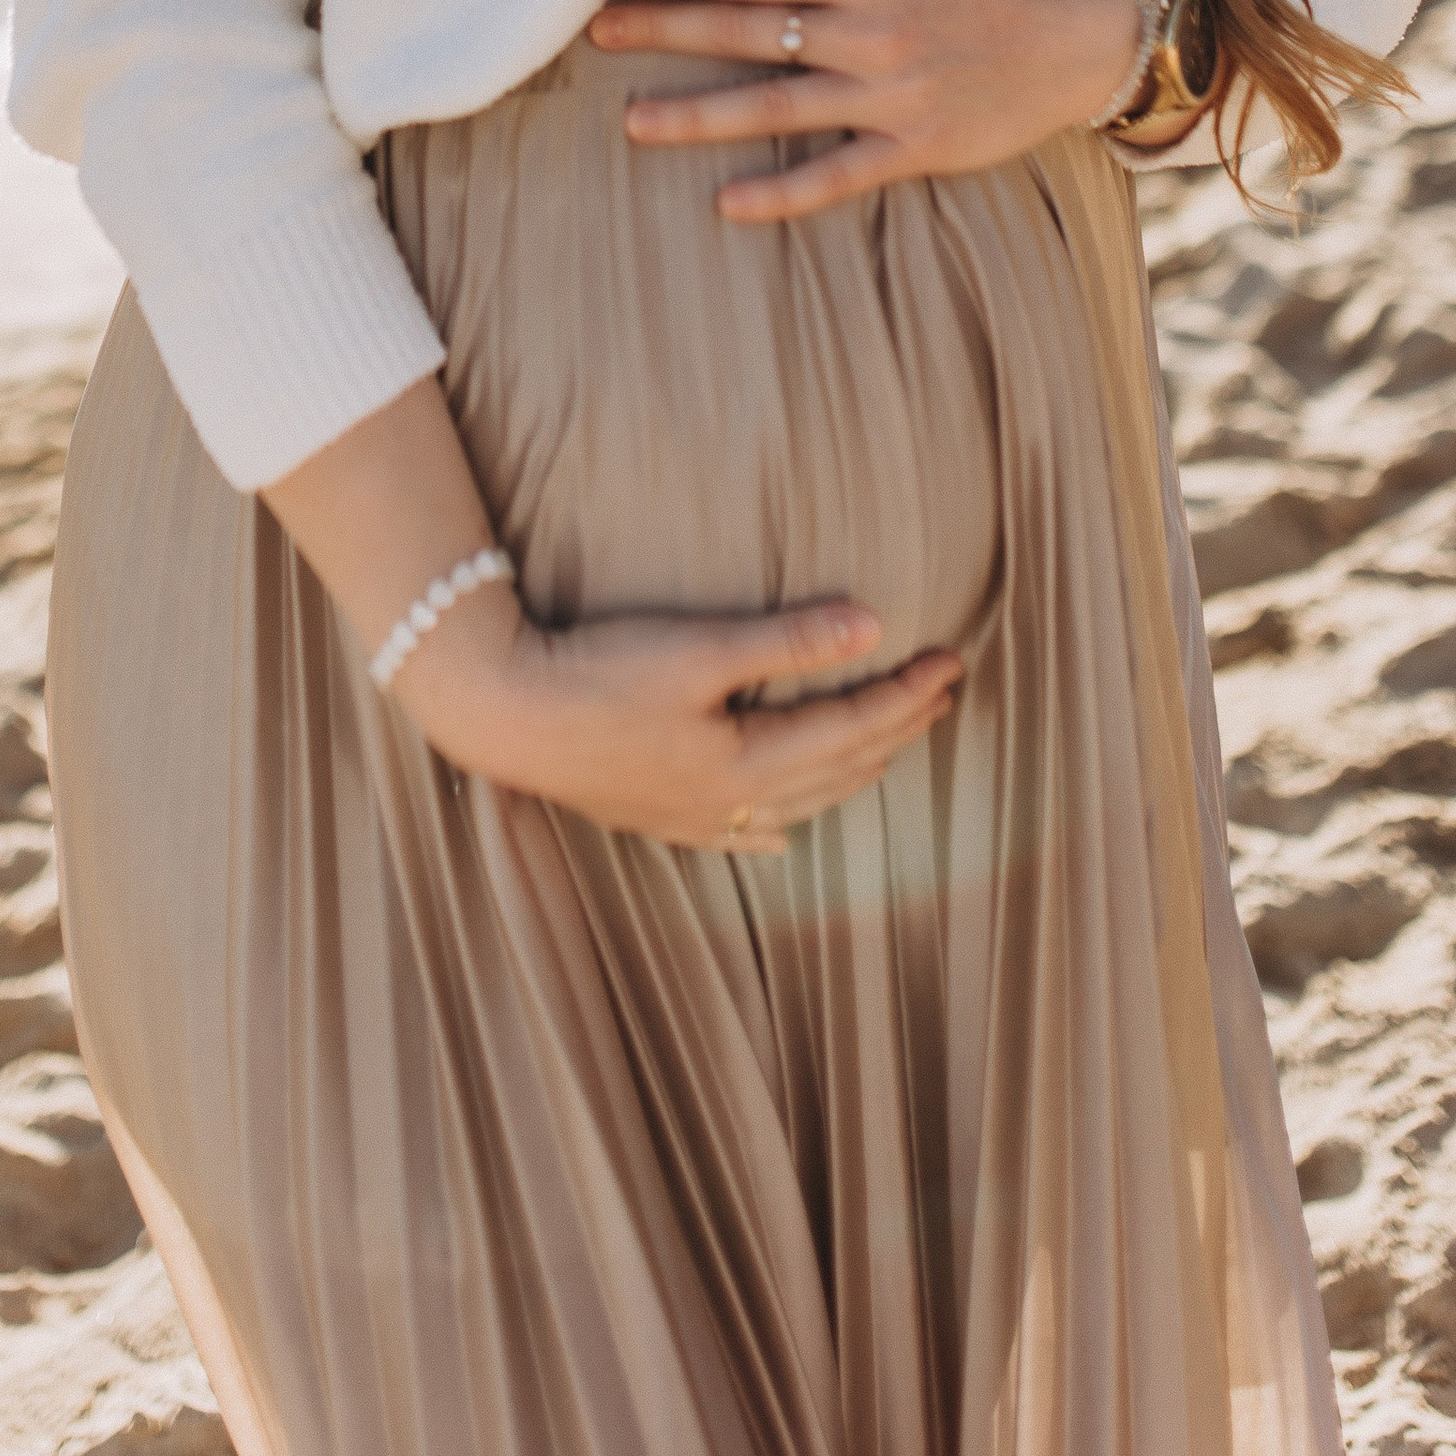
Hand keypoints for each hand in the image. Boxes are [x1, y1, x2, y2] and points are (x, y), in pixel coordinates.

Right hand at [397, 585, 962, 852]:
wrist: (502, 713)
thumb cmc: (595, 673)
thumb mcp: (698, 649)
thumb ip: (786, 641)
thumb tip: (872, 625)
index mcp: (747, 765)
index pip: (852, 726)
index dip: (907, 695)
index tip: (953, 660)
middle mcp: (730, 804)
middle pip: (837, 768)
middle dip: (896, 729)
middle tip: (943, 694)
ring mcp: (692, 817)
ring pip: (800, 801)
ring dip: (854, 768)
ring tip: (892, 742)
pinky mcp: (657, 815)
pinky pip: (743, 831)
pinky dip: (779, 822)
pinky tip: (785, 831)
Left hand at [589, 0, 1140, 221]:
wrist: (1088, 33)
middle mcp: (869, 36)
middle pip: (746, 31)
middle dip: (665, 29)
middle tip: (596, 32)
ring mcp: (890, 98)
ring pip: (776, 108)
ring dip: (699, 115)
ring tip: (631, 122)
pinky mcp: (915, 149)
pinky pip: (838, 176)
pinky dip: (782, 194)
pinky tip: (726, 204)